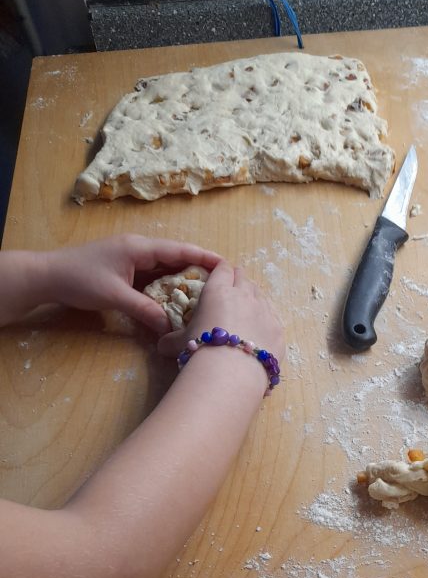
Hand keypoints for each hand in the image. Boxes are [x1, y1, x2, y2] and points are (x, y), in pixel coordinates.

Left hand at [41, 234, 222, 334]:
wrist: (48, 277)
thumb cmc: (79, 280)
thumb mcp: (115, 297)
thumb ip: (145, 311)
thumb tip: (170, 329)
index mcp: (139, 248)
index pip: (179, 250)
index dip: (204, 257)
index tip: (227, 265)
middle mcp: (140, 250)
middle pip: (177, 258)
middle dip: (200, 270)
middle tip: (224, 285)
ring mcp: (133, 260)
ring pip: (167, 269)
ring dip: (185, 280)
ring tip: (209, 294)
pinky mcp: (127, 271)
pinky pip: (155, 278)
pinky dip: (169, 288)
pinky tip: (180, 300)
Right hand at [158, 262, 284, 361]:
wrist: (231, 373)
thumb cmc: (201, 351)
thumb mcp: (179, 344)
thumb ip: (171, 340)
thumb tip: (161, 346)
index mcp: (218, 291)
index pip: (222, 269)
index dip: (221, 270)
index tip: (220, 275)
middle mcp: (244, 295)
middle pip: (244, 277)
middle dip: (238, 281)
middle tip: (232, 292)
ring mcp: (265, 311)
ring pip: (261, 295)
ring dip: (253, 299)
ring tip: (247, 311)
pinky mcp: (278, 330)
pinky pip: (274, 317)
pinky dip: (267, 320)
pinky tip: (261, 330)